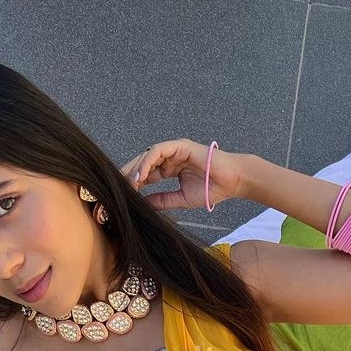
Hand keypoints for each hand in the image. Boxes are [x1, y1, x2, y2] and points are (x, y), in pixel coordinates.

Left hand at [120, 139, 246, 211]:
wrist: (231, 182)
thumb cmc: (212, 189)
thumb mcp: (181, 199)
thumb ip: (162, 200)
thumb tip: (144, 205)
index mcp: (170, 169)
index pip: (147, 174)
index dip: (136, 183)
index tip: (126, 195)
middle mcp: (170, 158)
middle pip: (144, 163)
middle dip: (131, 174)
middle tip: (120, 188)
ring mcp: (175, 150)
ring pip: (148, 156)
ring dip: (137, 169)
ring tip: (129, 184)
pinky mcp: (180, 146)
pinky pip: (158, 151)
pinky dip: (148, 162)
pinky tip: (141, 175)